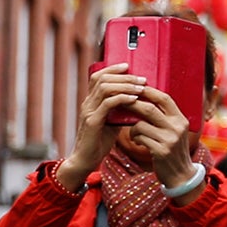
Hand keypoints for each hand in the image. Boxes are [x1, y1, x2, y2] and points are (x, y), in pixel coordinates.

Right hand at [57, 65, 142, 189]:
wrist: (85, 160)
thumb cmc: (100, 142)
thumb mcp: (112, 121)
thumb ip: (120, 110)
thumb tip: (136, 101)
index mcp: (91, 102)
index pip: (98, 77)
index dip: (112, 69)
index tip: (128, 66)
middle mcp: (87, 103)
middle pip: (103, 79)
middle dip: (124, 76)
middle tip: (141, 78)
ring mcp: (88, 111)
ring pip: (105, 88)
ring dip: (126, 85)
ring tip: (141, 87)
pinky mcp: (92, 122)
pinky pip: (108, 104)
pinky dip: (122, 98)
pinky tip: (134, 99)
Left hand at [117, 83, 197, 198]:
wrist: (181, 175)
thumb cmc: (173, 150)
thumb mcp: (174, 131)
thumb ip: (164, 118)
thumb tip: (144, 100)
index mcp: (180, 119)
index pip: (164, 98)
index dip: (148, 91)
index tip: (134, 88)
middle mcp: (177, 127)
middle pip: (149, 109)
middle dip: (132, 105)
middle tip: (121, 103)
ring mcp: (170, 139)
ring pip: (140, 124)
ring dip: (132, 127)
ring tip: (133, 132)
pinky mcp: (161, 151)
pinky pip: (139, 138)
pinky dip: (134, 137)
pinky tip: (137, 141)